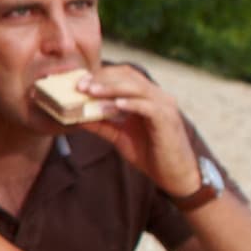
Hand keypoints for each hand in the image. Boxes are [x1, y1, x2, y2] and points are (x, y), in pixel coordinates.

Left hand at [67, 62, 201, 199]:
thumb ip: (101, 124)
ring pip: (137, 88)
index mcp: (147, 96)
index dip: (101, 75)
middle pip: (128, 76)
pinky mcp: (168, 120)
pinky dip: (132, 103)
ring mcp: (164, 106)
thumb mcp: (120, 136)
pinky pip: (148, 107)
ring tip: (91, 92)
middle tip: (81, 86)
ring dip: (112, 88)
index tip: (79, 82)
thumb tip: (75, 117)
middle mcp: (158, 96)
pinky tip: (116, 104)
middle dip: (102, 79)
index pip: (123, 75)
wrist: (175, 175)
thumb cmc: (150, 154)